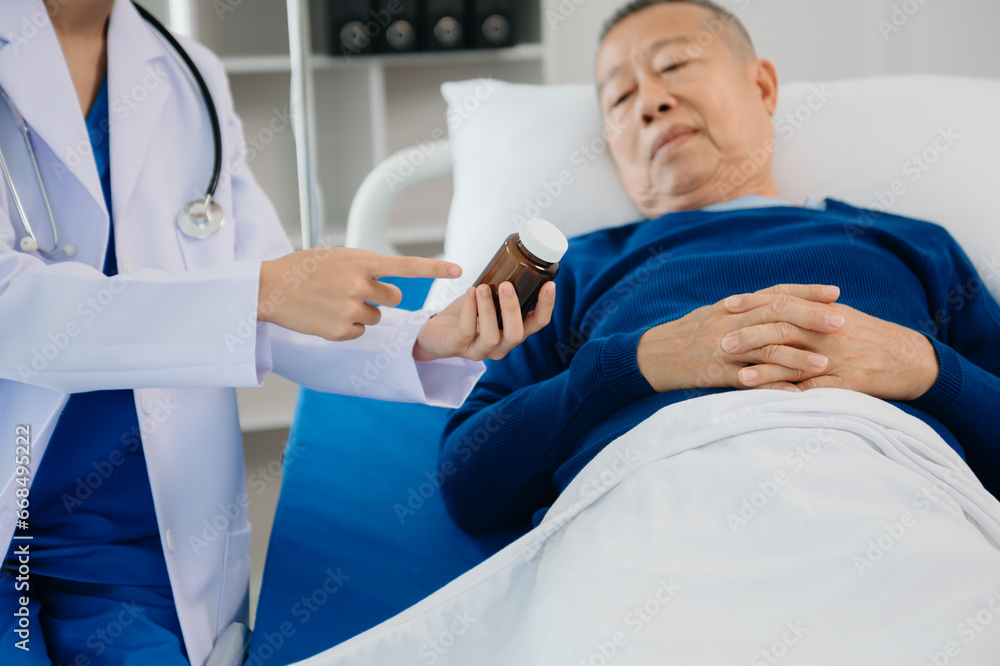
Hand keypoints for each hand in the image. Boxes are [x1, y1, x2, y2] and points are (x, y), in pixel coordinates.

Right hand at [257, 247, 460, 340]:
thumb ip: (365, 267)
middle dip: (378, 296)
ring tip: (334, 302)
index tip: (459, 270)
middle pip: (393, 297)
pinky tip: (327, 316)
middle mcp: (360, 284)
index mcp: (361, 261)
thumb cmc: (305, 269)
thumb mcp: (337, 257)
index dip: (435, 269)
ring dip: (362, 312)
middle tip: (351, 290)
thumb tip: (389, 286)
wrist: (271, 289)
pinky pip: (360, 332)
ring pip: (376, 317)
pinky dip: (348, 327)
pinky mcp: (342, 331)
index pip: (407, 265)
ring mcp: (351, 309)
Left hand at [413, 281, 555, 361]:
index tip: (549, 284)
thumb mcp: (488, 300)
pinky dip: (469, 310)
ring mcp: (480, 350)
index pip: (537, 323)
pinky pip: (467, 331)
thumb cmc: (466, 313)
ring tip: (482, 288)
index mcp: (512, 331)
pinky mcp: (458, 347)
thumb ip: (502, 289)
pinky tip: (470, 293)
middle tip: (506, 285)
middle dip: (513, 309)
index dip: (546, 306)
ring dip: (488, 310)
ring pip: (493, 337)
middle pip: (517, 335)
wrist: (434, 331)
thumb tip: (516, 260)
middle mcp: (501, 345)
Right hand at [637, 284, 843, 392]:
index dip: (806, 292)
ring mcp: (723, 348)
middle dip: (811, 317)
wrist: (650, 355)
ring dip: (797, 356)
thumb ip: (745, 310)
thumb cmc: (685, 336)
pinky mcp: (715, 372)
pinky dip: (773, 387)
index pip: (775, 293)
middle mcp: (730, 321)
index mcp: (733, 306)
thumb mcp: (714, 314)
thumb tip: (777, 305)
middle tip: (841, 321)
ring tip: (825, 363)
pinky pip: (749, 380)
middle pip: (776, 314)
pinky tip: (795, 394)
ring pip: (765, 347)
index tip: (835, 293)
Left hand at [722, 290, 939, 400]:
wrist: (911, 359)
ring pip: (794, 361)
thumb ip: (808, 309)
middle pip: (781, 329)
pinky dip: (790, 393)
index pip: (782, 302)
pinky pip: (813, 389)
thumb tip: (774, 303)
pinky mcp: (846, 383)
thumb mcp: (841, 315)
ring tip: (735, 372)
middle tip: (719, 342)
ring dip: (762, 367)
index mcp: (824, 312)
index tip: (726, 305)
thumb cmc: (869, 337)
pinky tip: (770, 398)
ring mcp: (836, 358)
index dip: (753, 303)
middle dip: (748, 335)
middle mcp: (827, 332)